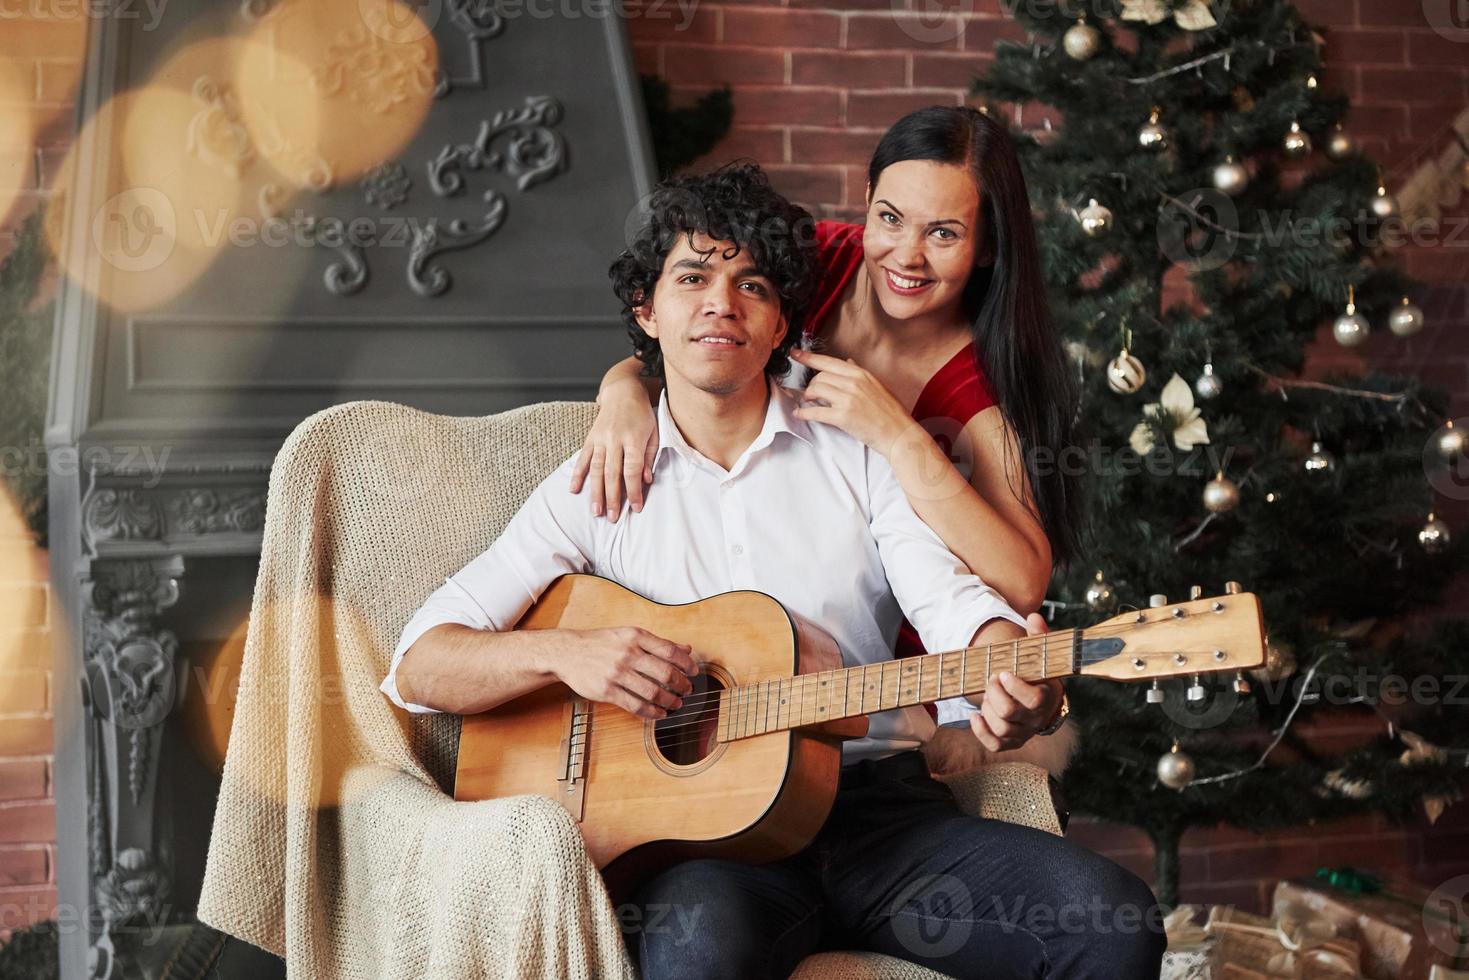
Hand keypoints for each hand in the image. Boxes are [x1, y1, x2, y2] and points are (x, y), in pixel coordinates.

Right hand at [553, 627, 699, 719]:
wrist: (568, 652)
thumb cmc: (601, 643)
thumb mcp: (630, 635)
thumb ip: (658, 643)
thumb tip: (687, 649)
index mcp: (635, 636)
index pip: (669, 650)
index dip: (687, 663)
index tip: (694, 672)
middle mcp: (627, 653)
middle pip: (665, 672)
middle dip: (681, 685)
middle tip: (688, 690)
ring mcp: (616, 673)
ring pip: (652, 691)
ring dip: (669, 701)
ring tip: (676, 704)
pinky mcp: (606, 691)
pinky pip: (635, 705)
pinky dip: (651, 712)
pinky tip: (659, 713)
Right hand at [569, 377, 658, 520]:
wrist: (623, 392)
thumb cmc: (642, 415)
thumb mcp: (654, 433)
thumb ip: (650, 457)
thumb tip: (646, 481)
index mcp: (633, 439)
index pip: (632, 470)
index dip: (634, 490)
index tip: (636, 508)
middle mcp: (614, 439)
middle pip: (612, 473)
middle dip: (613, 498)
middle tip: (612, 518)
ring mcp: (600, 439)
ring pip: (596, 469)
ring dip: (595, 492)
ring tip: (595, 511)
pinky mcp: (590, 438)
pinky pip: (583, 458)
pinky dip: (578, 474)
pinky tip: (574, 490)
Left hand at [789, 350, 917, 455]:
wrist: (899, 433)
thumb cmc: (890, 412)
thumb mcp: (877, 385)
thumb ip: (859, 373)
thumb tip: (848, 362)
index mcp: (860, 374)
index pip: (829, 361)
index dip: (808, 357)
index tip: (795, 354)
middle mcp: (853, 383)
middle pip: (819, 377)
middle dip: (811, 385)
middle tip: (811, 394)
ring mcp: (848, 399)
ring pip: (815, 390)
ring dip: (808, 397)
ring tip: (809, 403)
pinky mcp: (843, 417)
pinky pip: (816, 411)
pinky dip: (804, 413)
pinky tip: (800, 414)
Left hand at [966, 613, 1064, 752]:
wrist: (1041, 701)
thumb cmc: (1037, 673)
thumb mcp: (1040, 655)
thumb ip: (1038, 637)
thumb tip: (1033, 617)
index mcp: (1047, 696)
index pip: (1033, 699)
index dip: (1014, 687)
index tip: (1002, 673)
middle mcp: (1037, 718)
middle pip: (1010, 713)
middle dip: (994, 694)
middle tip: (991, 680)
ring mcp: (1024, 732)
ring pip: (1001, 729)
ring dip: (987, 710)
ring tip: (986, 695)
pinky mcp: (1012, 742)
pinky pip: (995, 745)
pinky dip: (981, 731)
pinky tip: (975, 716)